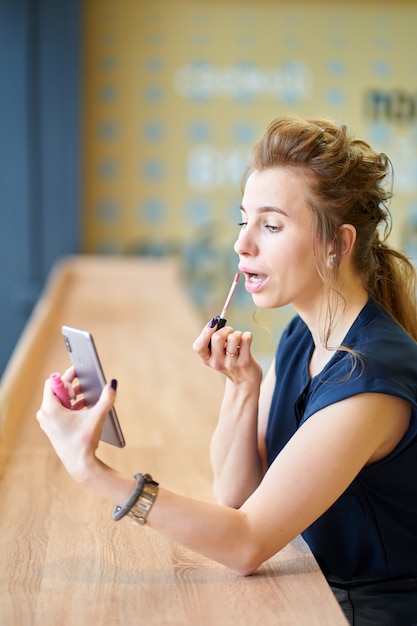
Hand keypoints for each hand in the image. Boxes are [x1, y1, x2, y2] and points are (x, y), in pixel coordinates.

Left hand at [36, 368, 116, 483]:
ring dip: (72, 396)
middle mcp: (45, 413)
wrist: (80, 465)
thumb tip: (112, 384)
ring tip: (86, 397)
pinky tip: (83, 407)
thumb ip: (106, 398)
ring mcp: (47, 421)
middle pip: (56, 390)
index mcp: (50, 408)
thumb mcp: (96, 417)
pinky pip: (59, 409)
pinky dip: (70, 405)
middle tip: (85, 382)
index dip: (67, 377)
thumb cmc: (84, 442)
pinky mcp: (52, 427)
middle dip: (71, 385)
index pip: (54, 381)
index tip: (79, 375)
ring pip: (58, 400)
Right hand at [193, 321, 261, 385]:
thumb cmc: (229, 361)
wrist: (245, 381)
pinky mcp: (244, 362)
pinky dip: (247, 335)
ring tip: (239, 339)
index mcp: (207, 359)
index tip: (214, 323)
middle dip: (226, 329)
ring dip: (238, 333)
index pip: (198, 346)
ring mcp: (231, 364)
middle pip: (217, 337)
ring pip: (233, 337)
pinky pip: (246, 339)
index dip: (205, 332)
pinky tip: (246, 341)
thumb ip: (214, 340)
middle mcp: (217, 363)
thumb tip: (215, 321)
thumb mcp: (217, 354)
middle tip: (231, 332)